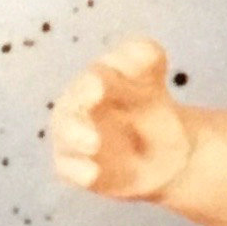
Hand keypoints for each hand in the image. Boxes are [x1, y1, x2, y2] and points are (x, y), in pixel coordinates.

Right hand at [49, 38, 193, 201]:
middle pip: (77, 95)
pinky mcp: (74, 165)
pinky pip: (68, 168)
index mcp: (101, 74)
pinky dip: (78, 170)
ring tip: (94, 142)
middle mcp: (80, 100)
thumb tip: (143, 53)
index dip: (126, 64)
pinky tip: (93, 172)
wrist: (160, 157)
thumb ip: (147, 58)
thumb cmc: (153, 111)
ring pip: (66, 130)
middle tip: (98, 89)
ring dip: (76, 133)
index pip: (112, 65)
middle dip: (86, 92)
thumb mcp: (155, 81)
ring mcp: (74, 133)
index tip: (150, 66)